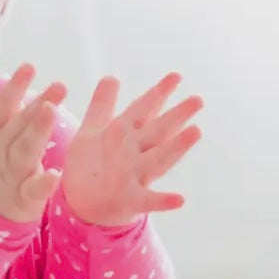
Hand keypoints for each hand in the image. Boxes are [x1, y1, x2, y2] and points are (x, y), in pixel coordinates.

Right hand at [0, 63, 66, 222]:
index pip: (3, 107)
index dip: (15, 87)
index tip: (29, 66)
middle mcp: (3, 150)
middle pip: (19, 124)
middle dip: (37, 104)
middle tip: (59, 85)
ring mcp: (13, 173)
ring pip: (25, 150)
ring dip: (37, 131)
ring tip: (51, 111)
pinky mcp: (23, 198)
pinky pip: (33, 191)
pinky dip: (43, 184)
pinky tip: (55, 174)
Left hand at [61, 72, 202, 226]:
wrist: (81, 203)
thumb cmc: (91, 163)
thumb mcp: (92, 130)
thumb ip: (103, 104)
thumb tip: (112, 76)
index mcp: (125, 133)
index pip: (144, 109)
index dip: (158, 93)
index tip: (176, 76)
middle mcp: (135, 152)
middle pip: (158, 130)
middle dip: (177, 115)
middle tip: (197, 100)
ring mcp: (135, 176)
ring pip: (159, 159)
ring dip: (177, 147)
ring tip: (196, 132)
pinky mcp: (131, 200)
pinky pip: (149, 200)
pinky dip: (164, 200)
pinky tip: (180, 199)